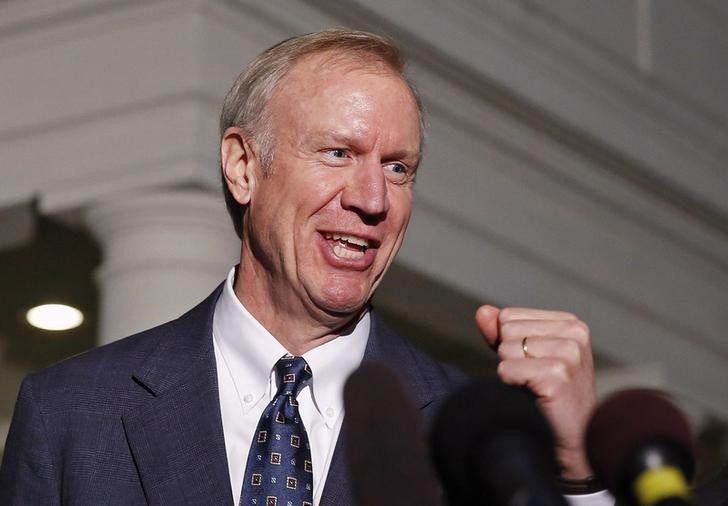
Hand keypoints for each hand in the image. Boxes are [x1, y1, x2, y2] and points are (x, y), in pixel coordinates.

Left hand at [475, 305, 595, 478]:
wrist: (571, 438)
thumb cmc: (547, 395)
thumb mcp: (524, 356)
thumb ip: (501, 331)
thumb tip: (482, 311)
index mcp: (570, 323)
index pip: (508, 316)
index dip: (511, 344)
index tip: (534, 365)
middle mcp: (574, 333)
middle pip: (506, 330)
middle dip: (511, 357)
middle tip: (535, 379)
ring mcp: (568, 354)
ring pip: (505, 350)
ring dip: (513, 373)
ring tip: (536, 388)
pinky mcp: (557, 375)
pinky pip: (507, 369)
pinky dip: (511, 385)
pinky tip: (535, 397)